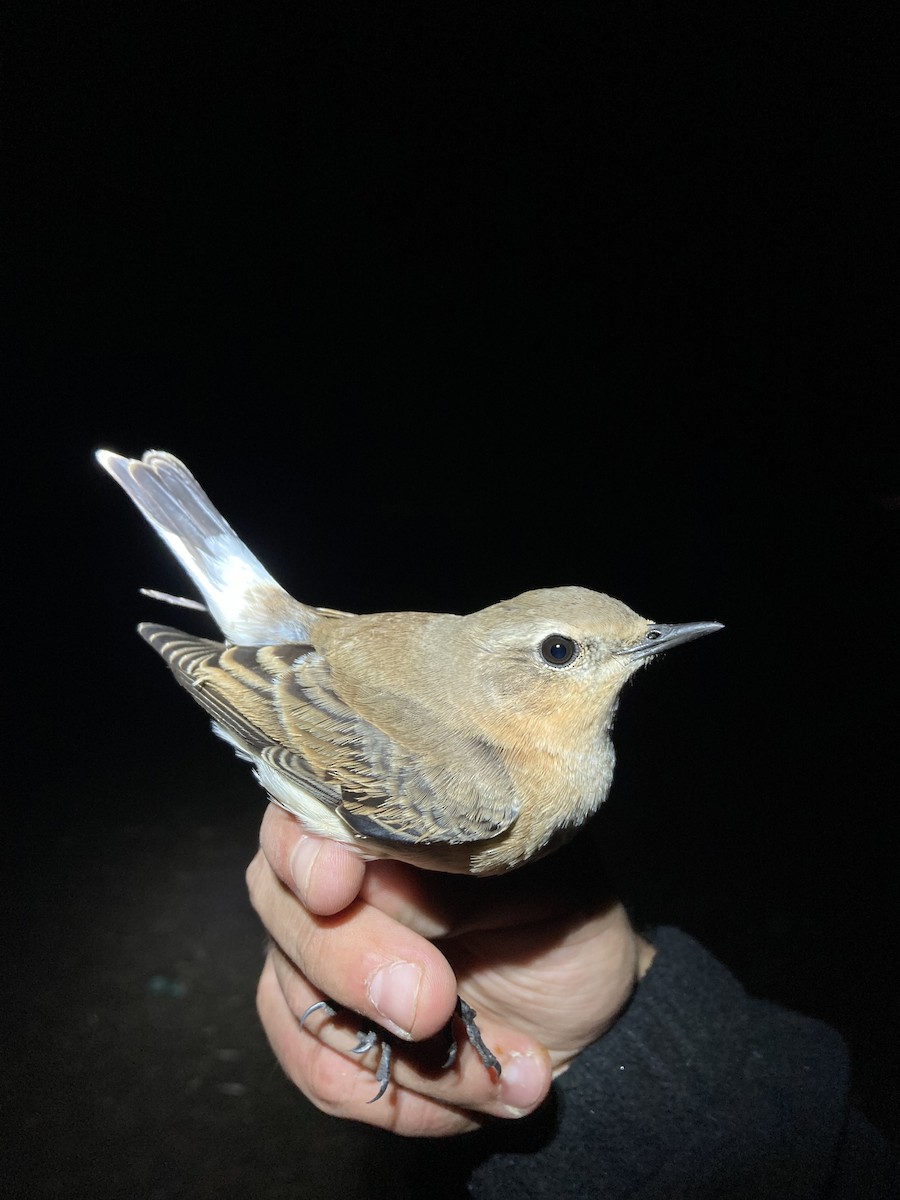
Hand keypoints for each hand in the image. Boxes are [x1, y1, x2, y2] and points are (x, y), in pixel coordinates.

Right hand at [246, 804, 654, 1136]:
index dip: (305, 851)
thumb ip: (454, 874)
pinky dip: (410, 1101)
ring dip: (410, 1056)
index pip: (303, 813)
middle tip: (431, 1005)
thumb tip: (374, 881)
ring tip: (516, 1064)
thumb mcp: (540, 881)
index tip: (336, 887)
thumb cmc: (563, 915)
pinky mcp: (324, 1036)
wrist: (584, 1003)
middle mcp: (326, 877)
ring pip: (300, 1009)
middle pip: (285, 914)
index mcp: (376, 815)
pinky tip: (488, 1093)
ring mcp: (315, 958)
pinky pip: (325, 1078)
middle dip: (355, 967)